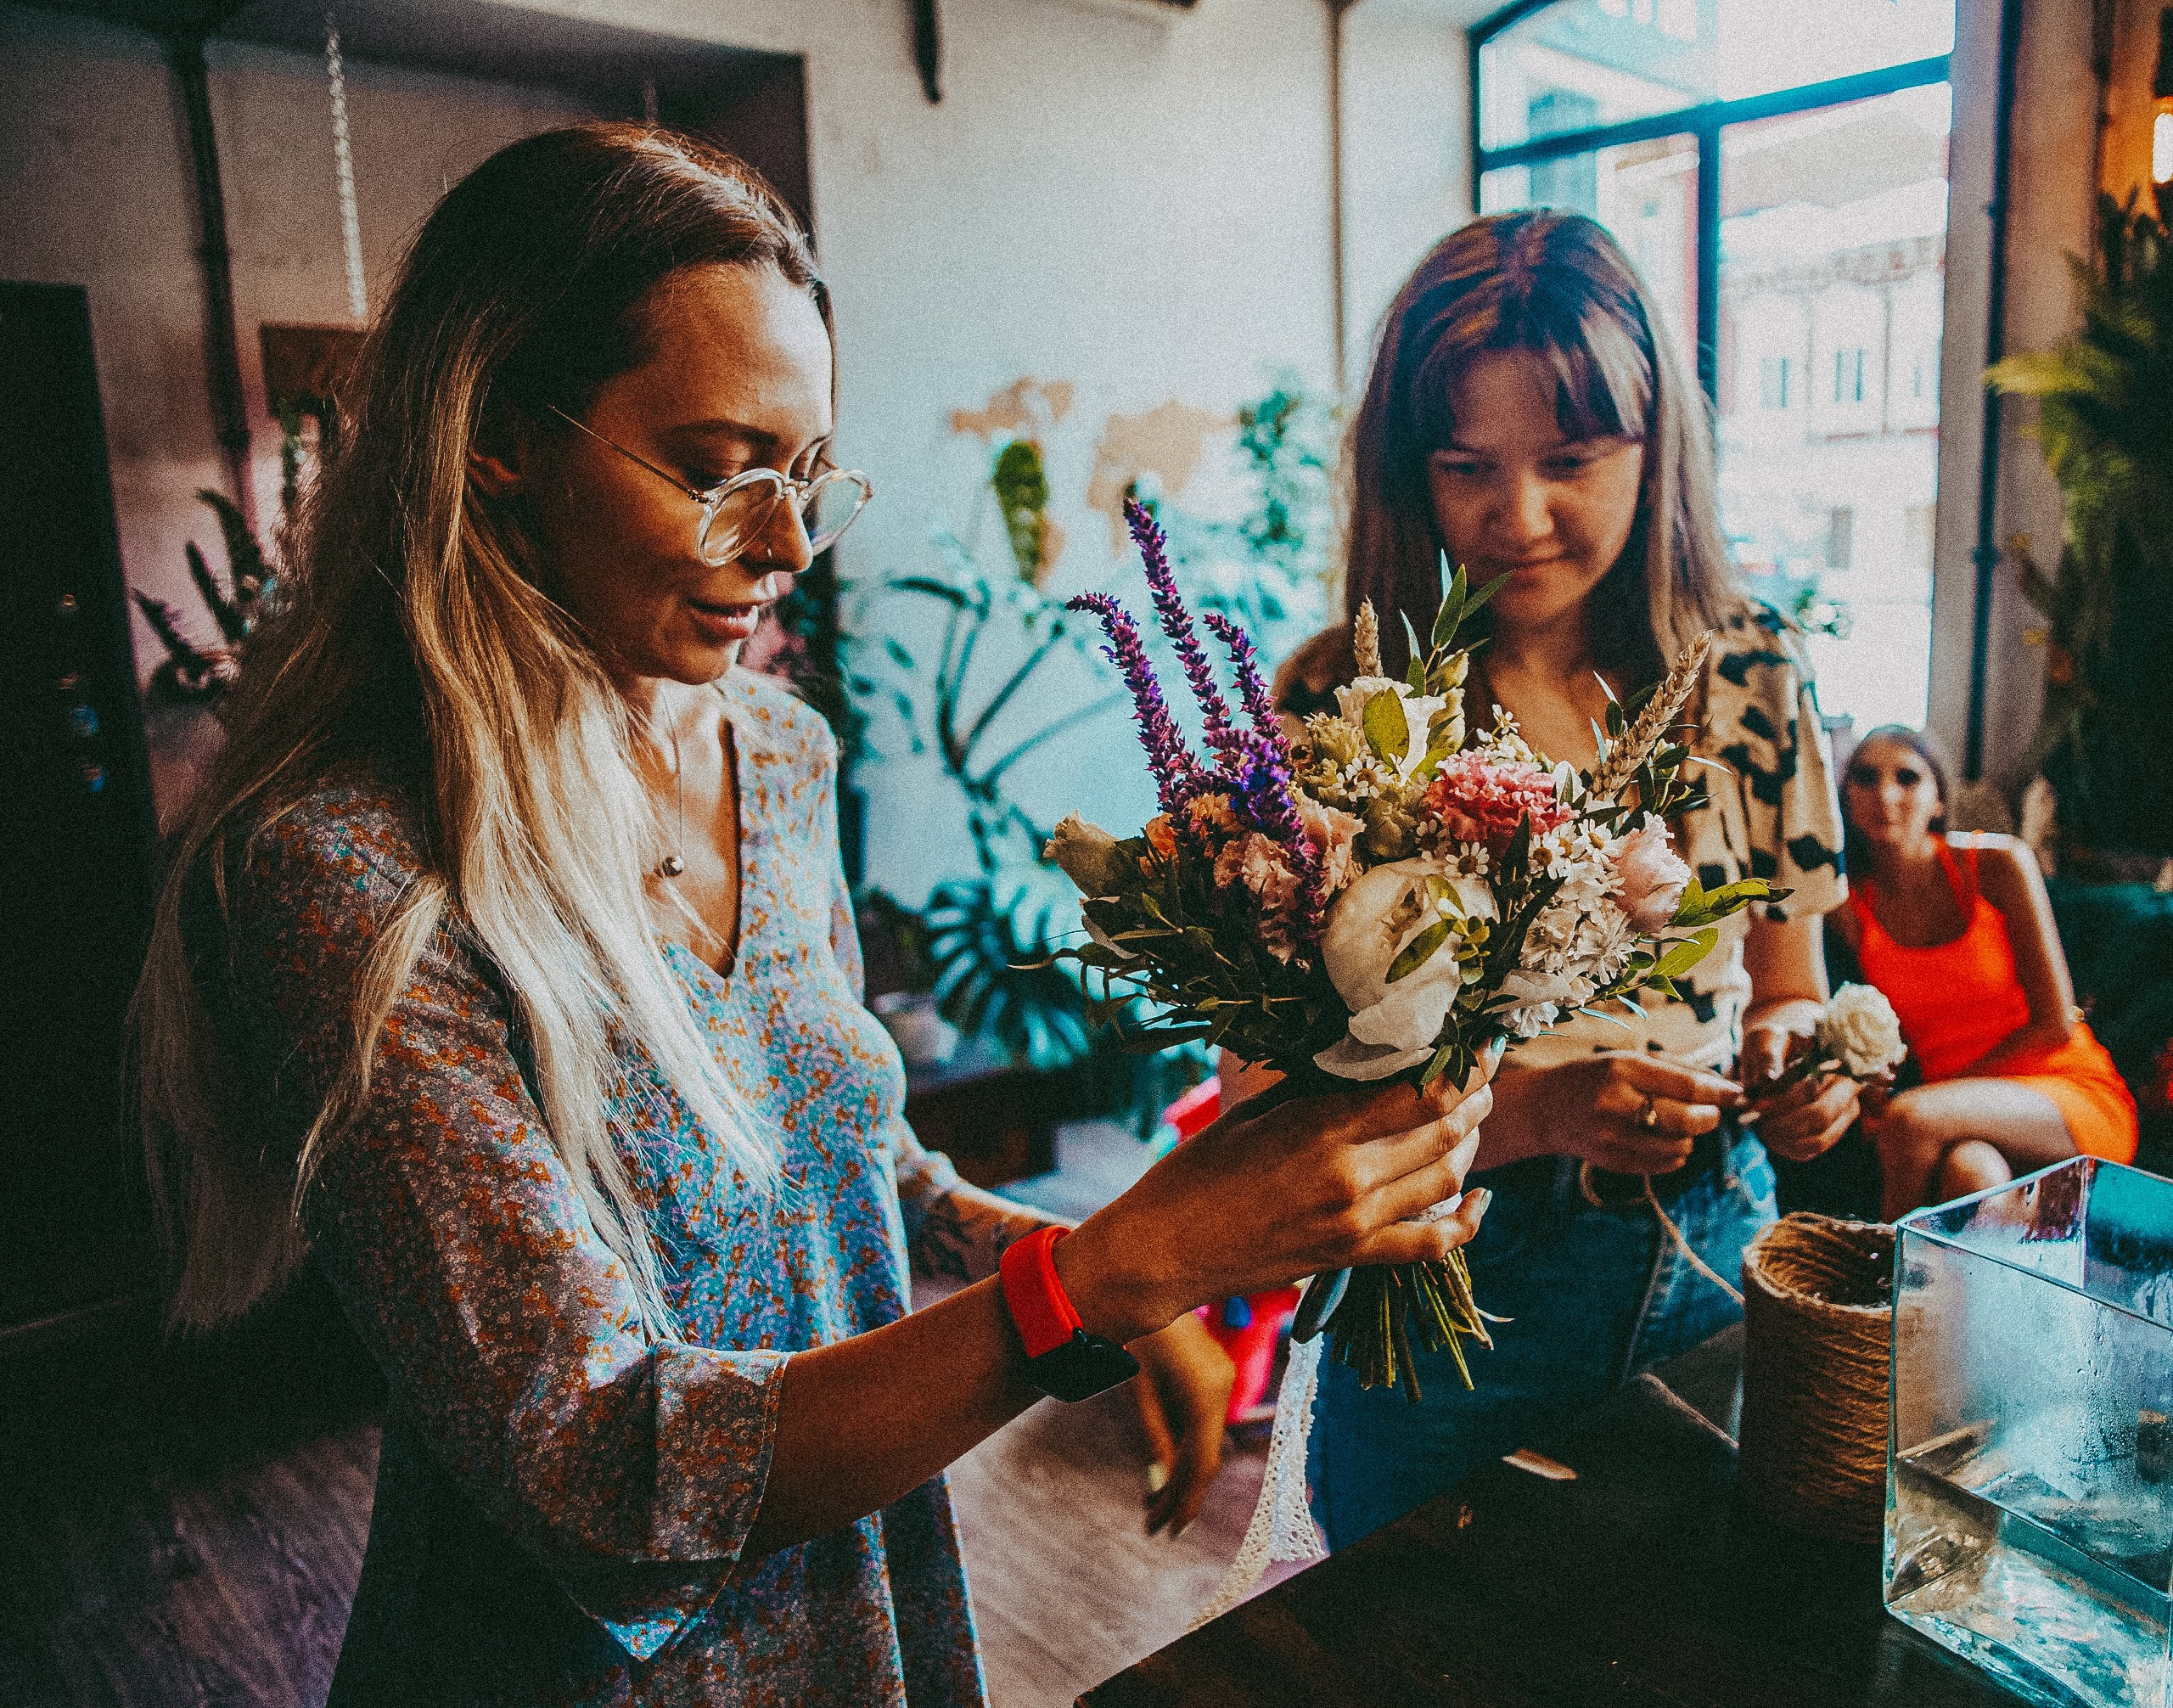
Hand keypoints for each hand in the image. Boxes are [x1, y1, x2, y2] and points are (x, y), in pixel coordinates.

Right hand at [1058, 1057, 1497, 1343]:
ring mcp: (1355, 1224)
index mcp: (1320, 1128)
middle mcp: (1349, 1177)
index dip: (1463, 1065)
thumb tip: (1363, 1055)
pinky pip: (1429, 1245)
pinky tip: (1483, 1201)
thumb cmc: (1193, 1172)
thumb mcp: (1250, 1112)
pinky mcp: (1352, 1258)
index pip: (1422, 1092)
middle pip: (1444, 1130)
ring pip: (1446, 1180)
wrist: (1162, 1252)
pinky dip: (1465, 1224)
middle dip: (1474, 1096)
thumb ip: (1311, 1087)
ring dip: (1471, 1143)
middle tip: (1481, 1069)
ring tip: (1474, 1115)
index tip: (1477, 1040)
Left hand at [1129, 1312, 1234, 1536]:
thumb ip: (1153, 1436)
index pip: (1202, 1465)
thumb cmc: (1131, 1331)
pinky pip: (1202, 1422)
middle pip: (1206, 1457)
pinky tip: (1163, 1464)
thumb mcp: (1137, 1389)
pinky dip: (1184, 1446)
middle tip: (1152, 1524)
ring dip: (1180, 1472)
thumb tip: (1161, 1483)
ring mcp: (1222, 1379)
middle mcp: (1223, 1389)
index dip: (1186, 1502)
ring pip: (1205, 1441)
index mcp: (1206, 1395)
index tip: (1167, 1532)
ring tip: (1151, 1502)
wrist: (1141, 1278)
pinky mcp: (1214, 1374)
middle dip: (1179, 1493)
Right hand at [1542, 1052, 1744, 1175]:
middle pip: (1687, 1120)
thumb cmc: (1594, 1077)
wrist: (1544, 1108)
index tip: (1736, 1094)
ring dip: (1689, 1137)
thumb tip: (1725, 1086)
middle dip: (1709, 1117)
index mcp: (1622, 1070)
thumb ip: (1676, 1070)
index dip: (1718, 1093)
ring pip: (1679, 1146)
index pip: (1686, 1086)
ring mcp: (1612, 1136)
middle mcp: (1616, 1103)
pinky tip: (1662, 1141)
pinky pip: (1663, 1164)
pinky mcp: (1611, 1161)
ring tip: (1677, 1125)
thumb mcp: (1629, 1061)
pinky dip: (1674, 1154)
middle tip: (1710, 1114)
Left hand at [1739, 1022, 1861, 1161]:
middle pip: (1820, 1116)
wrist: (1783, 1047)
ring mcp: (1844, 1111)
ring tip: (1761, 1128)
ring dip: (1785, 1139)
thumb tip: (1768, 1078)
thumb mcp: (1767, 1038)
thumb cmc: (1775, 1040)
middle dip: (1783, 1124)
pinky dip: (1790, 1148)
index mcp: (1837, 1061)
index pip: (1812, 1089)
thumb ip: (1767, 1055)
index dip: (1781, 1102)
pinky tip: (1771, 1137)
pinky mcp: (1834, 1128)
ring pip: (1820, 1138)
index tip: (1755, 1107)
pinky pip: (1815, 1148)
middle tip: (1756, 1122)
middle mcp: (1848, 1088)